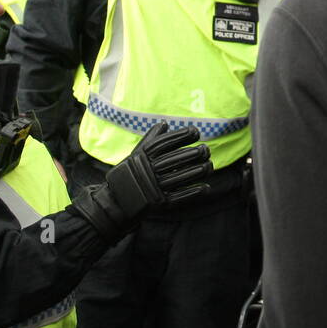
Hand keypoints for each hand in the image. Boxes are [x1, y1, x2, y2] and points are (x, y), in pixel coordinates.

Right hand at [70, 123, 212, 240]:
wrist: (117, 201)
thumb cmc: (130, 174)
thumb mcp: (136, 155)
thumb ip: (151, 139)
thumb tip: (165, 123)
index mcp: (142, 158)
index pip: (164, 144)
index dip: (181, 136)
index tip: (195, 131)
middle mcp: (147, 172)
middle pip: (174, 160)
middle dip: (193, 153)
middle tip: (206, 149)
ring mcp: (154, 189)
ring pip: (180, 178)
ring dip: (198, 171)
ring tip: (209, 165)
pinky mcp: (159, 204)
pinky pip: (180, 197)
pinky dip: (194, 192)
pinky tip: (206, 187)